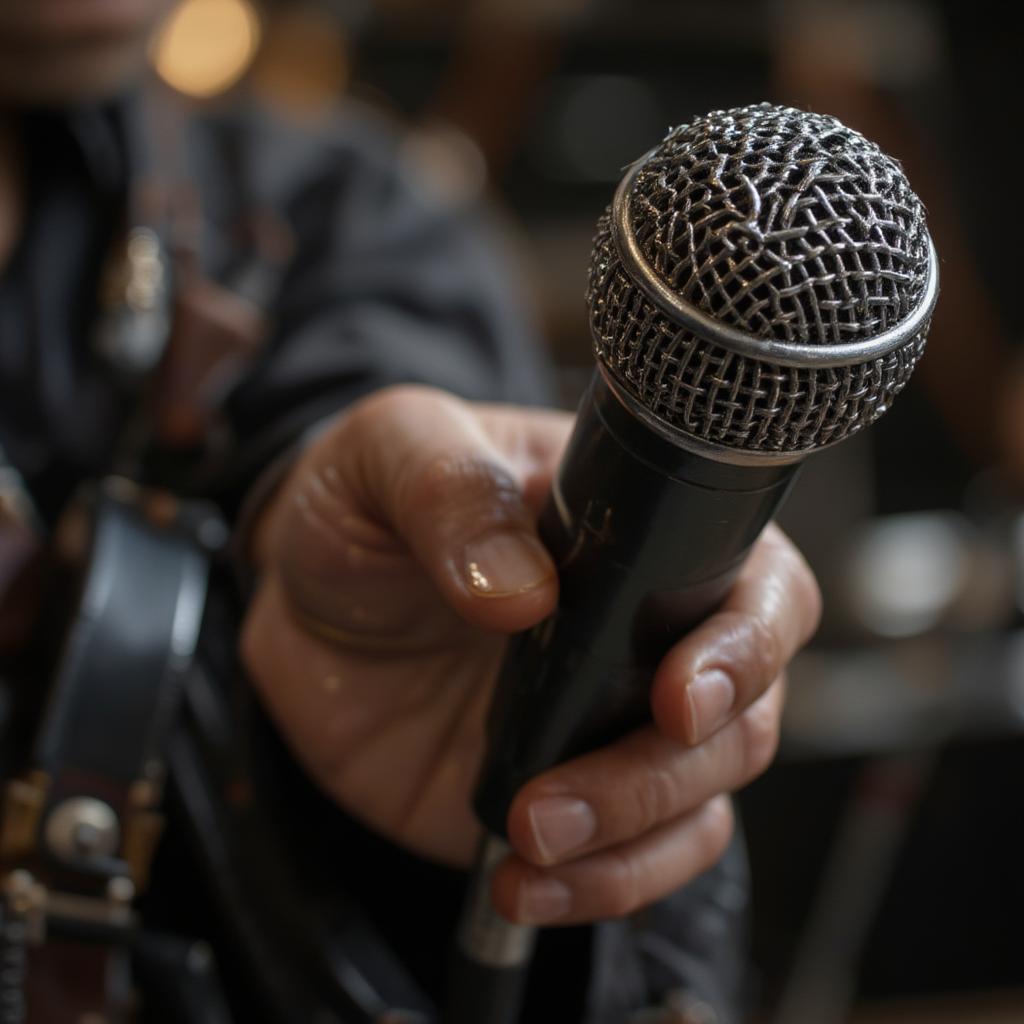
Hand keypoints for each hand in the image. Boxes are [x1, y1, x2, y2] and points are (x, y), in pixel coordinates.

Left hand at [240, 385, 820, 925]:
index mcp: (638, 528)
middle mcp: (647, 625)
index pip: (758, 581)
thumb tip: (528, 591)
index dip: (746, 644)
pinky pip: (639, 855)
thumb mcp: (386, 454)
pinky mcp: (574, 787)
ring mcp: (614, 713)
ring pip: (703, 794)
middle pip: (743, 710)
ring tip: (527, 836)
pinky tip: (523, 881)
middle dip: (669, 768)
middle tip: (561, 792)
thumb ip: (450, 494)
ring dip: (631, 835)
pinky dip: (602, 883)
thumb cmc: (360, 512)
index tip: (679, 695)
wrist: (297, 613)